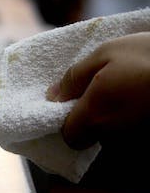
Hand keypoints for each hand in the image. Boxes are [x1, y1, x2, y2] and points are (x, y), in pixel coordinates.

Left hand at [46, 32, 149, 148]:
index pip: (69, 136)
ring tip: (117, 89)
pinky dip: (124, 117)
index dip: (63, 120)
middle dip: (85, 119)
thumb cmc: (146, 56)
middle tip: (93, 91)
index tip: (68, 101)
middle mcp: (115, 132)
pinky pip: (127, 131)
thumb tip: (52, 96)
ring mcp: (135, 135)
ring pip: (109, 134)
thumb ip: (74, 78)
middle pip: (88, 137)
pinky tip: (132, 96)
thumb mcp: (104, 54)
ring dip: (106, 117)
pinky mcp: (146, 133)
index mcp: (96, 114)